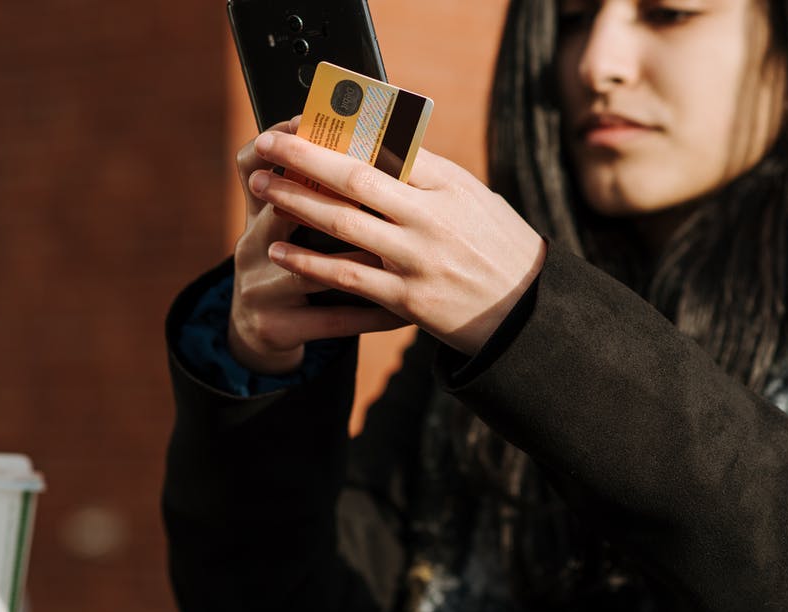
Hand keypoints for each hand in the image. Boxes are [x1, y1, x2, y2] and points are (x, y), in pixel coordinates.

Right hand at [228, 118, 407, 374]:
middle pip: (282, 213)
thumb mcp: (282, 224)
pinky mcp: (277, 327)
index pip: (250, 164)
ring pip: (315, 272)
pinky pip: (333, 319)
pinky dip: (372, 314)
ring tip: (408, 254)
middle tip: (386, 186)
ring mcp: (260, 289)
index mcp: (256, 214)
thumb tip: (370, 141)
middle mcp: (249, 246)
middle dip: (334, 196)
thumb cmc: (286, 260)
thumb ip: (317, 189)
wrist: (258, 328)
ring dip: (364, 260)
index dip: (287, 146)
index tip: (328, 125)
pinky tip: (405, 312)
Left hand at [248, 131, 546, 355]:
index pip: (387, 147)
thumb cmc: (495, 245)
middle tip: (265, 146)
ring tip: (261, 188)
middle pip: (355, 179)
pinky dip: (308, 261)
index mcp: (449, 184)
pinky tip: (279, 249)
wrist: (525, 312)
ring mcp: (418, 259)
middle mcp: (432, 218)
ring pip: (343, 224)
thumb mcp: (472, 198)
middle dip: (303, 159)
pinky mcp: (407, 300)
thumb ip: (426, 176)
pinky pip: (347, 276)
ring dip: (295, 203)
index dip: (338, 134)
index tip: (303, 123)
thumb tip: (373, 146)